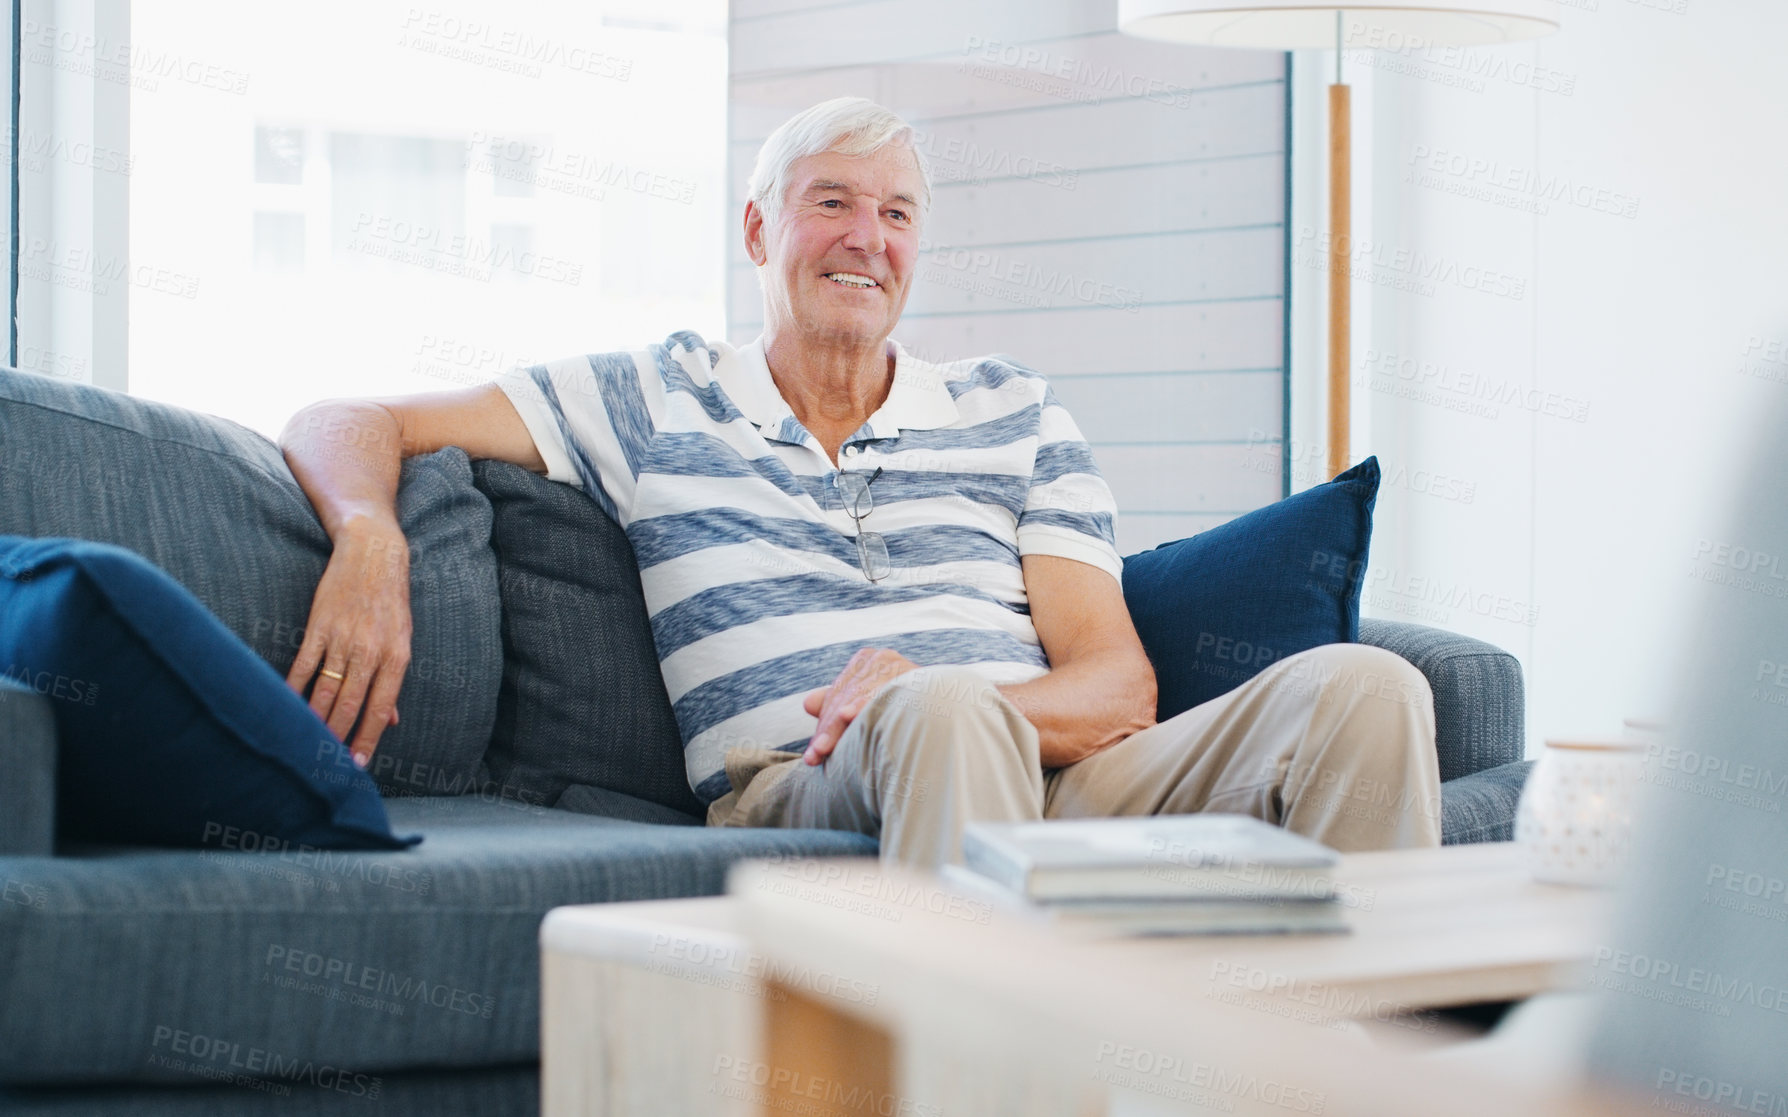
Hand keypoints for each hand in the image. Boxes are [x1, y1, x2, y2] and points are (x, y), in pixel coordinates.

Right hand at [285, 523, 412, 767]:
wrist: (373, 554)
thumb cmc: (390, 601)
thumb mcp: (402, 639)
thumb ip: (392, 680)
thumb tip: (392, 720)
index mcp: (396, 656)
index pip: (381, 708)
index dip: (368, 738)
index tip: (357, 764)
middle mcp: (371, 650)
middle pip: (350, 704)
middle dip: (336, 736)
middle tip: (324, 761)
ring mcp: (344, 638)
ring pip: (325, 690)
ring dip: (313, 719)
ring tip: (305, 742)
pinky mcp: (320, 626)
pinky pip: (304, 665)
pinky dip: (293, 688)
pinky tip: (285, 707)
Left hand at [800, 648, 919, 764]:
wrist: (958, 709)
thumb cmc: (910, 710)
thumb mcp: (870, 704)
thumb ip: (840, 703)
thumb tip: (808, 704)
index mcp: (867, 661)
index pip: (837, 696)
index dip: (824, 726)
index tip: (813, 756)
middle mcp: (881, 658)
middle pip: (845, 698)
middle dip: (828, 732)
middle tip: (815, 758)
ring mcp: (896, 664)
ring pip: (858, 698)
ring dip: (839, 726)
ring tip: (823, 747)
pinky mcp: (912, 673)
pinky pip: (884, 693)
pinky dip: (866, 704)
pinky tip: (850, 714)